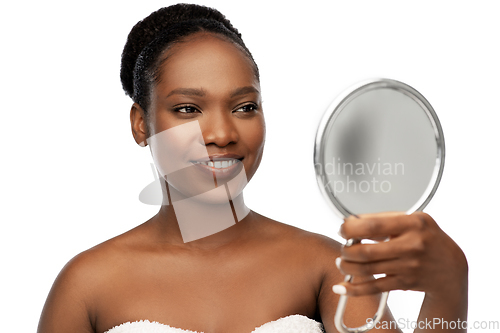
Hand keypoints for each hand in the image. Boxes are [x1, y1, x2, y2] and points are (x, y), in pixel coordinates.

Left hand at [333, 212, 467, 298]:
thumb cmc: (426, 238)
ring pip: (367, 270)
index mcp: (412, 223)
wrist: (451, 267)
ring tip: (342, 263)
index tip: (343, 229)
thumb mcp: (412, 220)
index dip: (350, 228)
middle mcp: (412, 245)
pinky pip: (374, 287)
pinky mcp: (405, 283)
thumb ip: (384, 218)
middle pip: (366, 251)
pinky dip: (354, 289)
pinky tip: (342, 287)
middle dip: (347, 251)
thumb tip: (351, 222)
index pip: (372, 225)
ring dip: (347, 267)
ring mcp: (408, 266)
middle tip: (344, 249)